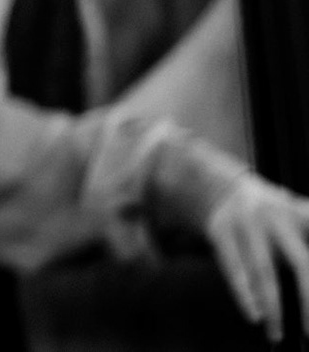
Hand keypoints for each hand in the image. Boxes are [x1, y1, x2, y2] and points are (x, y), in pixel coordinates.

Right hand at [204, 170, 308, 343]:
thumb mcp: (299, 217)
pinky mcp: (220, 229)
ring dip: (273, 307)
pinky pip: (233, 268)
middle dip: (308, 300)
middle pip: (301, 264)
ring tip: (276, 333)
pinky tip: (253, 314)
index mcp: (301, 213)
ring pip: (263, 271)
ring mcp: (247, 222)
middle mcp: (277, 216)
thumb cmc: (274, 216)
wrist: (222, 187)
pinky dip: (244, 294)